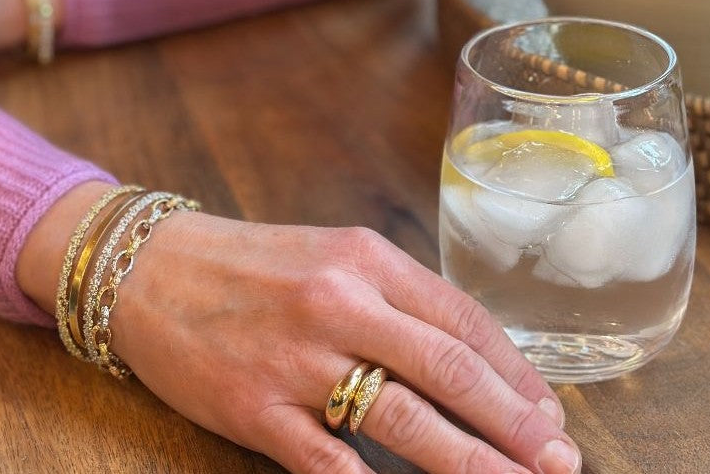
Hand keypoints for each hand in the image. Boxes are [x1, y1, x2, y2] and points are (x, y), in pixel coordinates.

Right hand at [18, 187, 580, 473]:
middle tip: (561, 462)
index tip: (550, 413)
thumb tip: (464, 358)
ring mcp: (296, 358)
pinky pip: (330, 463)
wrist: (148, 269)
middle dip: (514, 423)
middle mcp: (338, 302)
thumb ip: (393, 300)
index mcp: (364, 259)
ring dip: (471, 463)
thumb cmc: (248, 264)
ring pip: (404, 420)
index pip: (462, 319)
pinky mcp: (255, 408)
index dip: (516, 372)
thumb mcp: (329, 256)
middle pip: (448, 369)